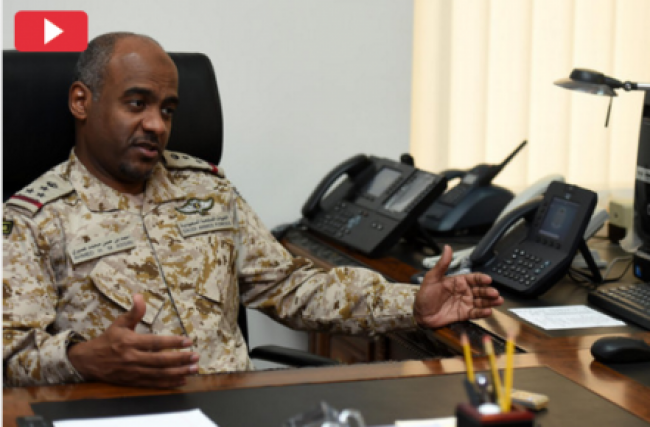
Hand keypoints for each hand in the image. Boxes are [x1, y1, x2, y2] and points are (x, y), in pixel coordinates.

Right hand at [67, 294, 198, 387]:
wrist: (88, 361)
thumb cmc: (107, 340)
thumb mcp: (119, 323)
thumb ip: (134, 312)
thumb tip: (139, 296)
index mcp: (130, 342)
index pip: (155, 343)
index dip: (172, 343)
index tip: (188, 341)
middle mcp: (132, 358)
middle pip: (160, 360)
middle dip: (180, 359)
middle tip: (196, 357)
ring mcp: (133, 372)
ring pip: (159, 374)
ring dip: (178, 372)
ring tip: (194, 369)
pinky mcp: (132, 382)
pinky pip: (153, 384)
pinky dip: (168, 383)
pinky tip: (181, 380)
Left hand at [414, 245, 502, 328]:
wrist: (420, 314)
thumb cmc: (425, 295)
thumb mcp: (432, 278)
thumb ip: (442, 264)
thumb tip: (447, 247)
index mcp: (458, 281)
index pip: (472, 278)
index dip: (481, 278)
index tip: (488, 279)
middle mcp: (464, 292)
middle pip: (479, 290)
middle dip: (488, 291)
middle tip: (495, 293)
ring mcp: (465, 303)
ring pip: (480, 301)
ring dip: (490, 301)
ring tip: (498, 301)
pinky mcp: (464, 314)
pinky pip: (475, 313)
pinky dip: (482, 313)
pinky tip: (488, 312)